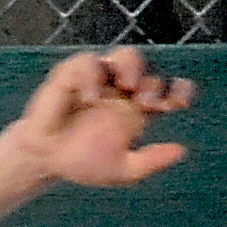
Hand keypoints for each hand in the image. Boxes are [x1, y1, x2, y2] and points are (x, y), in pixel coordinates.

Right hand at [10, 47, 194, 188]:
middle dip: (152, 84)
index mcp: (137, 108)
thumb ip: (150, 161)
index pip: (165, 91)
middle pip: (149, 71)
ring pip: (124, 56)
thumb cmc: (83, 161)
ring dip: (131, 67)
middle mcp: (122, 89)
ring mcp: (99, 78)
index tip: (181, 100)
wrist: (45, 160)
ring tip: (128, 85)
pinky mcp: (73, 74)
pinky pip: (87, 62)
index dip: (178, 90)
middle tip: (147, 101)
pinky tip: (90, 98)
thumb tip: (181, 151)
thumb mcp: (122, 170)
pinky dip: (90, 76)